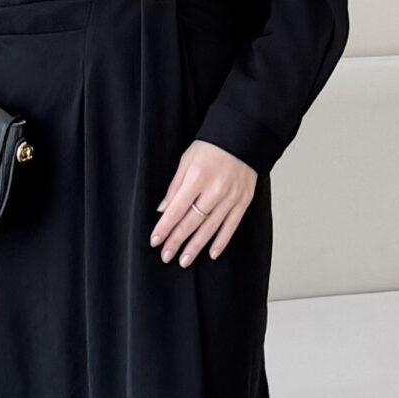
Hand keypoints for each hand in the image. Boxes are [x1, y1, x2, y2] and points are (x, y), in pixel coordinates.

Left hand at [151, 141, 257, 264]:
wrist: (243, 136)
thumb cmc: (212, 147)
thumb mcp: (186, 161)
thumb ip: (174, 187)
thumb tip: (163, 210)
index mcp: (197, 178)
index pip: (176, 209)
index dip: (164, 227)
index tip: (155, 241)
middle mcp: (215, 190)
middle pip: (192, 222)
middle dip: (177, 241)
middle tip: (166, 256)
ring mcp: (231, 197)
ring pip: (211, 228)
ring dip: (196, 246)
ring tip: (185, 260)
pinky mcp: (243, 201)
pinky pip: (231, 226)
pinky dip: (221, 241)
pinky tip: (212, 253)